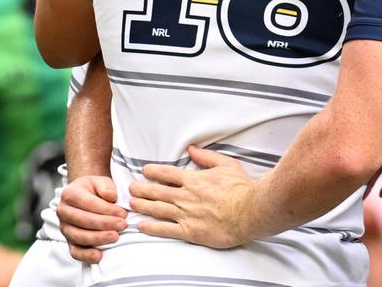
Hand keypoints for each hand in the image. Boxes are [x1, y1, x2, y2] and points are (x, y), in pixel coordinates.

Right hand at [57, 175, 125, 263]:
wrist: (86, 195)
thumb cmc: (95, 189)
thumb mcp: (101, 181)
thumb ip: (106, 186)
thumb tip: (111, 196)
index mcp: (70, 194)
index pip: (88, 203)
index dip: (106, 209)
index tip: (122, 213)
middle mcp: (63, 211)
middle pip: (82, 220)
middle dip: (104, 224)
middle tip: (122, 225)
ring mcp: (65, 228)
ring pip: (78, 236)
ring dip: (98, 238)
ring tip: (115, 237)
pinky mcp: (69, 241)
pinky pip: (75, 251)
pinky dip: (86, 255)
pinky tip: (99, 255)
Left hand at [129, 146, 256, 248]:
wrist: (250, 211)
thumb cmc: (241, 188)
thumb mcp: (227, 165)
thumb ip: (207, 157)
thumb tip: (191, 149)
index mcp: (194, 180)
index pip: (167, 174)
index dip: (153, 171)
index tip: (144, 171)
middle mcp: (186, 197)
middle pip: (157, 192)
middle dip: (141, 189)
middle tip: (130, 189)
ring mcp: (186, 215)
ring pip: (157, 210)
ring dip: (142, 206)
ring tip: (131, 204)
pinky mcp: (190, 232)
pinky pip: (166, 230)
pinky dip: (152, 228)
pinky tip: (141, 226)